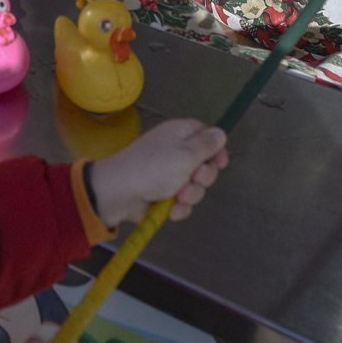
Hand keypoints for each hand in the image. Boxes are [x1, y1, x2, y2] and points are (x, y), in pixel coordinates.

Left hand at [88, 119, 226, 226]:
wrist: (119, 193)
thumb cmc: (153, 167)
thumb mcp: (185, 153)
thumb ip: (206, 145)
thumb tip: (221, 132)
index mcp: (180, 135)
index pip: (206, 135)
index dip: (216, 148)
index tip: (221, 163)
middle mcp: (177, 153)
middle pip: (206, 164)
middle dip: (204, 177)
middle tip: (193, 178)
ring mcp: (171, 175)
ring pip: (196, 187)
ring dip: (191, 195)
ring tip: (178, 196)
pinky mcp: (165, 195)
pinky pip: (184, 202)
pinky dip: (179, 207)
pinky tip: (171, 210)